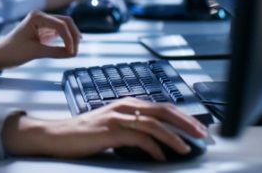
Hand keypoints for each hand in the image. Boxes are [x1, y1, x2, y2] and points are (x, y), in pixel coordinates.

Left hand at [0, 10, 81, 69]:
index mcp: (36, 16)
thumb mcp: (35, 52)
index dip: (69, 39)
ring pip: (63, 26)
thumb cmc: (13, 51)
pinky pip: (58, 31)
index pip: (60, 25)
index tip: (72, 52)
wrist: (0, 54)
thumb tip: (72, 54)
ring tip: (74, 51)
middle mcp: (40, 16)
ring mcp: (42, 22)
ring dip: (70, 37)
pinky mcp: (43, 29)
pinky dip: (65, 39)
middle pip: (65, 22)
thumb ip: (56, 52)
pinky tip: (69, 48)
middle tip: (76, 51)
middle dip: (73, 36)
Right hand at [2, 98, 207, 160]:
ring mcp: (117, 117)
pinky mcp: (110, 130)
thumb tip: (159, 140)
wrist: (59, 136)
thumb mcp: (114, 126)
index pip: (163, 106)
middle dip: (186, 123)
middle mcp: (125, 106)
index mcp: (128, 103)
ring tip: (186, 148)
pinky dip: (153, 148)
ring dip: (173, 137)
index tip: (199, 128)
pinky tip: (161, 158)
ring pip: (154, 124)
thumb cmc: (87, 133)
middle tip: (202, 135)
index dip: (183, 117)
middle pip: (163, 110)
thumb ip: (134, 127)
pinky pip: (138, 138)